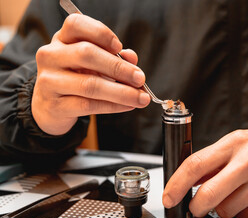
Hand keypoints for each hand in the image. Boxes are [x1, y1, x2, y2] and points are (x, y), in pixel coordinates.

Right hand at [32, 14, 149, 134]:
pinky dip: (113, 106)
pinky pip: (89, 105)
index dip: (100, 33)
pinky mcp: (55, 105)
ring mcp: (50, 81)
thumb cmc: (76, 78)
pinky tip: (128, 106)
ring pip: (90, 84)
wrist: (51, 106)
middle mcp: (51, 56)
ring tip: (141, 98)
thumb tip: (132, 59)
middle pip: (86, 54)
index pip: (76, 25)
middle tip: (140, 78)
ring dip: (122, 92)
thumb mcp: (93, 63)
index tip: (119, 47)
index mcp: (62, 39)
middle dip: (118, 67)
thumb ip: (113, 58)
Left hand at [162, 127, 247, 217]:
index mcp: (235, 143)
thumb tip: (187, 180)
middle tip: (196, 207)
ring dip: (224, 208)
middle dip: (197, 206)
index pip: (196, 164)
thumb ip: (214, 161)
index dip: (177, 184)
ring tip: (235, 194)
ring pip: (227, 210)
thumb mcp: (240, 143)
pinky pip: (247, 216)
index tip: (169, 197)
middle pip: (209, 193)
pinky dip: (243, 212)